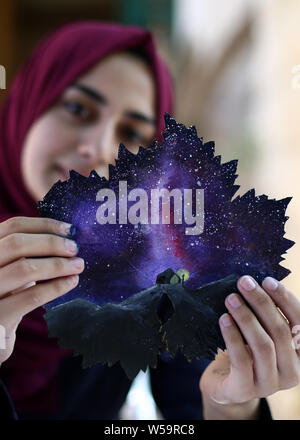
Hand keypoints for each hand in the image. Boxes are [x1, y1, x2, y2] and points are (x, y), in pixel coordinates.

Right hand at [0, 216, 84, 365]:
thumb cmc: (5, 297)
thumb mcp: (10, 269)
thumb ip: (27, 252)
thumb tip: (67, 235)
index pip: (13, 226)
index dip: (44, 225)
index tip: (70, 229)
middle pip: (16, 243)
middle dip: (51, 243)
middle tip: (75, 248)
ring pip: (24, 269)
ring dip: (57, 265)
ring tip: (78, 265)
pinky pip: (31, 297)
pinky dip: (55, 287)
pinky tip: (71, 282)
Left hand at [200, 275, 299, 418]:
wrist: (223, 384)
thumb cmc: (244, 351)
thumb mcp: (259, 332)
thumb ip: (265, 315)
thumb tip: (257, 281)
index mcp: (299, 354)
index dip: (285, 300)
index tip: (267, 280)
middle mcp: (291, 372)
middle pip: (280, 331)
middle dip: (261, 303)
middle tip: (244, 282)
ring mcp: (269, 385)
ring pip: (263, 345)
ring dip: (246, 317)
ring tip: (231, 298)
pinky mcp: (245, 390)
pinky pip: (241, 361)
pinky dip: (233, 337)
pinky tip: (223, 319)